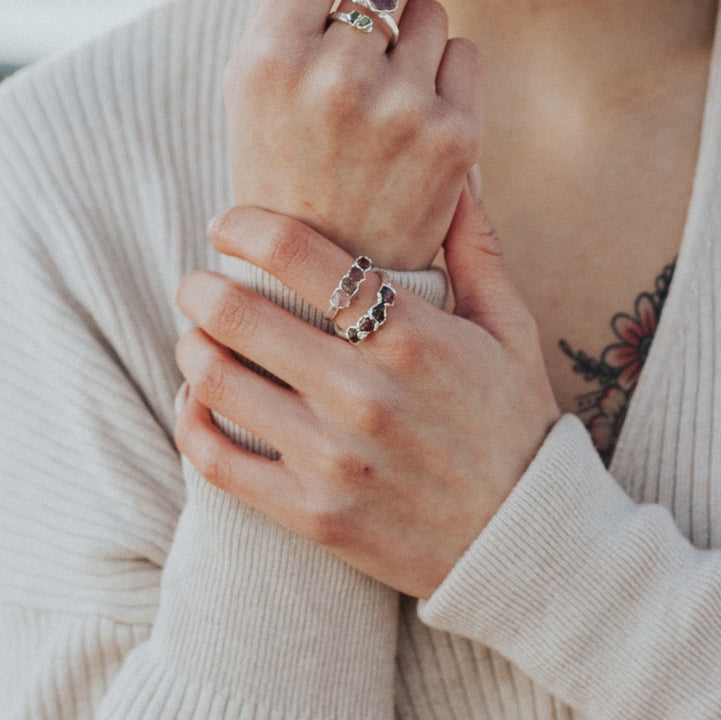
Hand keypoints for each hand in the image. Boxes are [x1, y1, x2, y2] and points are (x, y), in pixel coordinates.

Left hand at [174, 187, 560, 600]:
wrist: (528, 548)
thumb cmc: (516, 424)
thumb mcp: (509, 327)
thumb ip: (475, 245)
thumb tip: (455, 171)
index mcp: (410, 336)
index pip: (298, 256)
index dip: (244, 226)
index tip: (226, 222)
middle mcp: (365, 394)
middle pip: (239, 315)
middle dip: (201, 285)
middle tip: (198, 280)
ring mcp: (334, 459)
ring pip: (216, 381)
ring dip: (193, 346)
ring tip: (200, 335)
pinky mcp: (312, 515)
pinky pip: (217, 460)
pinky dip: (191, 419)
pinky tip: (199, 398)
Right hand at [224, 0, 480, 268]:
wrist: (321, 276)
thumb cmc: (280, 156)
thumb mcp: (254, 73)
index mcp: (269, 54)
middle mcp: (334, 76)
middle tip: (356, 53)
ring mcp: (399, 108)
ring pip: (430, 10)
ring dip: (411, 38)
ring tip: (381, 97)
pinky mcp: (454, 137)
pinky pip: (464, 51)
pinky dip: (444, 75)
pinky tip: (413, 119)